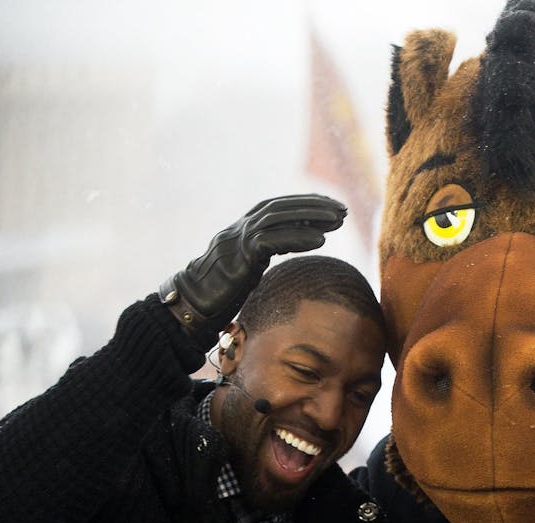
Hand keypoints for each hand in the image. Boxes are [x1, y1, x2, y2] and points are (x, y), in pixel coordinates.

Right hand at [158, 194, 346, 345]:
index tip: (331, 205)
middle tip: (342, 209)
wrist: (192, 305)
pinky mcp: (239, 256)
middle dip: (313, 206)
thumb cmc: (219, 293)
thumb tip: (288, 248)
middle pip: (281, 207)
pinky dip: (298, 238)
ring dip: (311, 217)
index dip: (305, 203)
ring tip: (338, 220)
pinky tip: (321, 239)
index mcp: (242, 229)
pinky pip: (273, 241)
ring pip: (278, 218)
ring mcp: (237, 239)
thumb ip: (264, 252)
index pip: (277, 207)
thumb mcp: (247, 267)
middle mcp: (240, 228)